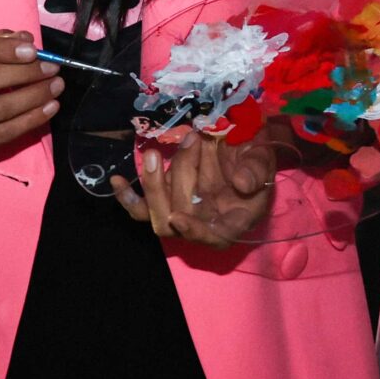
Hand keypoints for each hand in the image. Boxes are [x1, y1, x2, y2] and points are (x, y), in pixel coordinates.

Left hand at [112, 132, 277, 247]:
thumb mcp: (263, 156)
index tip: (178, 218)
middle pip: (181, 220)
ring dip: (153, 186)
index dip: (196, 232)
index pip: (216, 238)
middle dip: (180, 179)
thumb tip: (242, 182)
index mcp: (236, 219)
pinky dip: (127, 197)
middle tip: (191, 142)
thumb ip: (257, 169)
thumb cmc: (255, 152)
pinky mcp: (165, 199)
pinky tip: (116, 181)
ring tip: (155, 154)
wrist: (241, 140)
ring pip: (158, 215)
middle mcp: (207, 223)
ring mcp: (183, 212)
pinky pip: (141, 208)